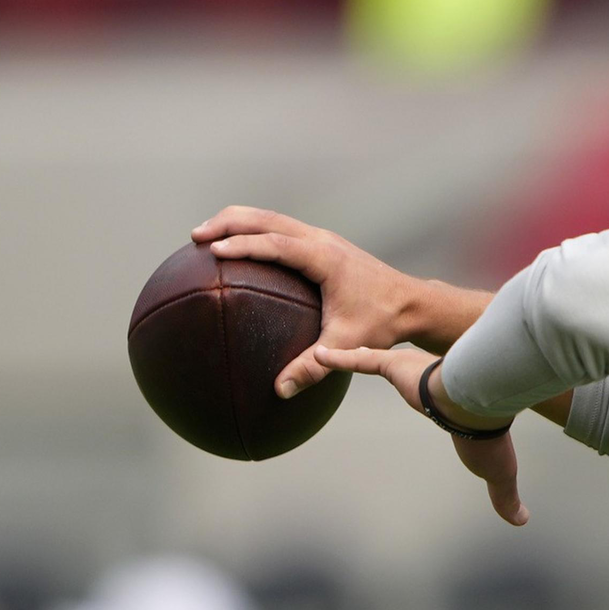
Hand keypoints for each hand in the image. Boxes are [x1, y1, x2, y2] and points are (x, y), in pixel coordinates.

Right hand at [193, 207, 418, 398]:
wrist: (412, 303)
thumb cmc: (382, 323)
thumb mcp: (346, 345)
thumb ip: (312, 368)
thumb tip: (280, 391)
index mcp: (324, 258)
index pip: (276, 243)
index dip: (243, 245)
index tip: (214, 250)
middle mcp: (321, 240)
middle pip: (267, 218)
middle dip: (229, 223)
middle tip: (196, 236)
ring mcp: (322, 238)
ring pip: (273, 218)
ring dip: (239, 222)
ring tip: (206, 235)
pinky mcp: (322, 243)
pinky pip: (281, 229)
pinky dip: (255, 230)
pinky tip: (237, 247)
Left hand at [313, 344, 528, 526]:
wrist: (481, 409)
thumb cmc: (489, 440)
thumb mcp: (498, 473)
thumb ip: (505, 496)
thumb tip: (522, 521)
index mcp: (450, 408)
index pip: (436, 401)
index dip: (431, 395)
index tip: (428, 394)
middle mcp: (429, 385)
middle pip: (406, 375)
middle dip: (392, 365)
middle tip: (377, 359)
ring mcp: (411, 373)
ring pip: (377, 362)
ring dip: (356, 357)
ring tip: (332, 353)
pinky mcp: (396, 366)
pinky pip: (362, 361)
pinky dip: (340, 358)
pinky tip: (318, 354)